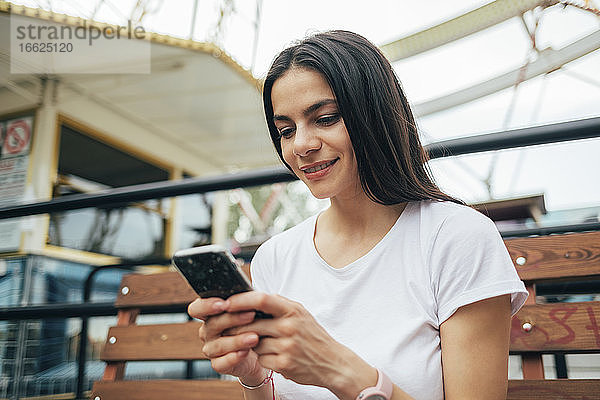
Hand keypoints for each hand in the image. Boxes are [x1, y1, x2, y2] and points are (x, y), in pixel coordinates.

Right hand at [187, 297, 267, 384]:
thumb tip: (248, 288)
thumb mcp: (249, 309)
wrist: (261, 350)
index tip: (223, 303)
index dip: (206, 306)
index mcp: (210, 314)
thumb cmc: (253, 324)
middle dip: (233, 319)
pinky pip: (221, 363)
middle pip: (212, 324)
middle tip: (251, 315)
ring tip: (254, 337)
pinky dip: (234, 357)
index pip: (197, 308)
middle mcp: (207, 331)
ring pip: (218, 345)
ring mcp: (211, 349)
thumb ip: (243, 299)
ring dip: (237, 340)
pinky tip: (245, 352)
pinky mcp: (218, 364)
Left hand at [224, 291, 373, 395]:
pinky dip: (264, 358)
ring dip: (253, 345)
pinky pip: (261, 359)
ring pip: (254, 343)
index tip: (227, 302)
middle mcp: (289, 326)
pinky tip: (276, 356)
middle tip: (230, 327)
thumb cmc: (312, 336)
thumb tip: (254, 295)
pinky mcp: (284, 364)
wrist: (333, 362)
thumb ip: (279, 304)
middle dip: (237, 326)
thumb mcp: (301, 313)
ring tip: (268, 344)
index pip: (261, 299)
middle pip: (251, 323)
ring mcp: (287, 346)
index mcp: (292, 310)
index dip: (241, 300)